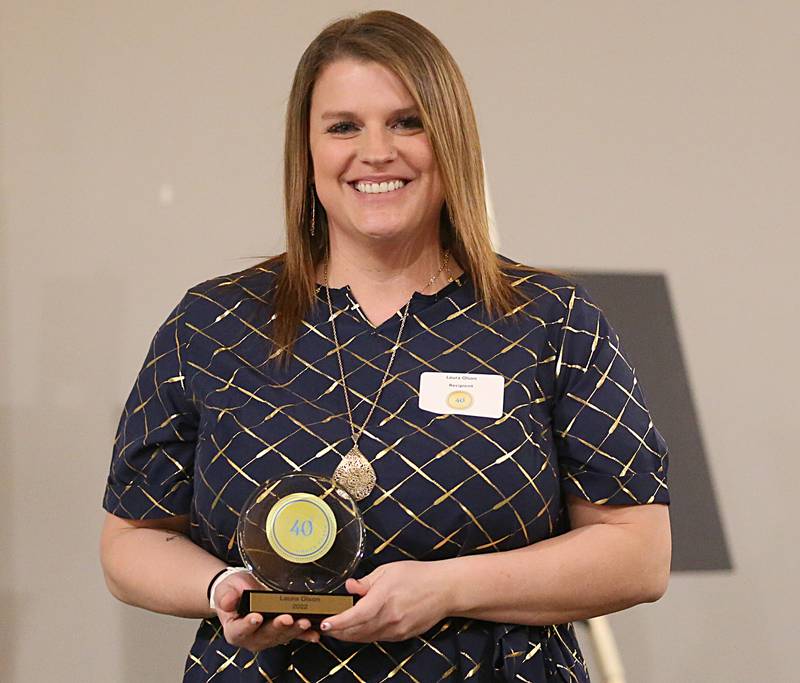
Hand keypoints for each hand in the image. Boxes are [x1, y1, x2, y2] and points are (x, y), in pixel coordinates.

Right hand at [213, 571, 319, 651]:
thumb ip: (225, 596)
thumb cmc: (233, 591)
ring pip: (282, 635)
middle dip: (278, 627)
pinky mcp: (283, 632)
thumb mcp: (225, 589)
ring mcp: (269, 637)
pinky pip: (295, 635)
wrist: (242, 591)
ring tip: (305, 622)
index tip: (257, 617)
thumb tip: (226, 602)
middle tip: (287, 619)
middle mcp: (253, 638)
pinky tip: (315, 633)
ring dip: (295, 630)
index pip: (241, 630)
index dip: (249, 625)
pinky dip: (306, 635)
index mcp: (235, 630)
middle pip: (266, 635)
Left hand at [320, 560, 451, 642]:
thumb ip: (366, 581)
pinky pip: (378, 638)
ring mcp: (397, 629)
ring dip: (350, 635)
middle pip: (357, 631)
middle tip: (326, 627)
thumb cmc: (418, 576)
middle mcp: (390, 617)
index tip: (325, 623)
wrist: (444, 589)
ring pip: (366, 638)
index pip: (356, 615)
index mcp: (384, 597)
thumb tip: (349, 587)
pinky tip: (359, 629)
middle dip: (338, 632)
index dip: (339, 622)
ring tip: (338, 629)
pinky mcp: (402, 635)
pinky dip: (365, 635)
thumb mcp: (389, 570)